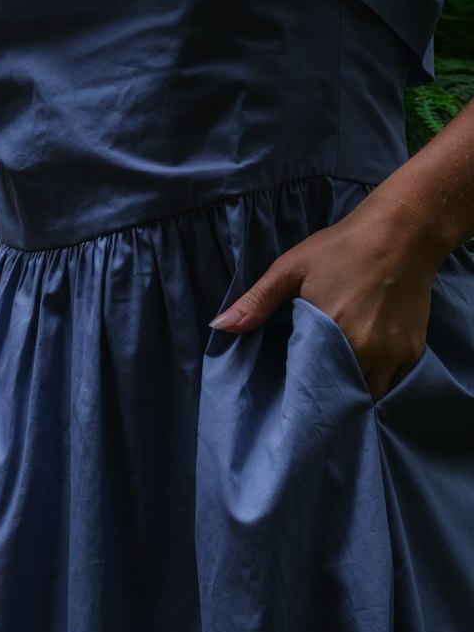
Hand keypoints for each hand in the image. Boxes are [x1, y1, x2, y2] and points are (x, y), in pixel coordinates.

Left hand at [209, 194, 439, 398]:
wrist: (402, 232)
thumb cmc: (342, 247)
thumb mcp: (291, 268)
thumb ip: (256, 301)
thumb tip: (218, 327)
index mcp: (332, 335)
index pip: (311, 388)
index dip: (299, 396)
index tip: (288, 398)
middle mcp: (367, 352)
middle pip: (342, 396)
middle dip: (325, 399)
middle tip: (308, 396)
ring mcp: (394, 354)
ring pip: (370, 394)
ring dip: (351, 392)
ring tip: (333, 386)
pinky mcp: (413, 351)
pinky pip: (393, 382)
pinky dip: (377, 380)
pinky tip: (361, 368)